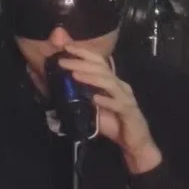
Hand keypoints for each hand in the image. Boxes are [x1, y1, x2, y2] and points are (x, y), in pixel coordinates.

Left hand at [59, 44, 160, 172]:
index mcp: (112, 82)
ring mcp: (126, 98)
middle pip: (102, 69)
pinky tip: (94, 98)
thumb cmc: (111, 122)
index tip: (66, 47)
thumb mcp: (91, 106)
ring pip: (109, 83)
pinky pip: (117, 104)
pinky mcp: (129, 112)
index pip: (99, 62)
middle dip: (81, 63)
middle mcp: (120, 86)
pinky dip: (105, 101)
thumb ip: (78, 95)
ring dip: (91, 78)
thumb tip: (55, 86)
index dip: (84, 53)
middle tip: (63, 61)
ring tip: (74, 75)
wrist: (133, 141)